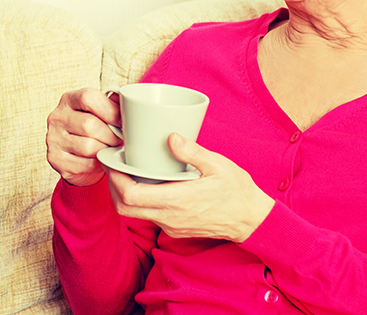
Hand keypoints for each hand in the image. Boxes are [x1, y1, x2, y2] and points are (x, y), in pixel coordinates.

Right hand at [46, 88, 123, 186]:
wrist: (75, 154)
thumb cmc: (91, 129)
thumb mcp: (99, 111)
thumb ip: (112, 103)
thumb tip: (126, 98)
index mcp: (69, 100)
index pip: (88, 97)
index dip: (109, 110)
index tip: (121, 121)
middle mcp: (57, 117)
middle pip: (89, 124)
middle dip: (110, 135)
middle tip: (117, 139)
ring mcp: (53, 139)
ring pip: (88, 146)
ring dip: (105, 150)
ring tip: (108, 148)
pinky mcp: (56, 159)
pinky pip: (85, 164)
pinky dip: (98, 164)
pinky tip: (99, 159)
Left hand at [107, 133, 274, 242]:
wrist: (252, 220)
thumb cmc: (237, 191)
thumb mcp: (218, 165)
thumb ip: (192, 152)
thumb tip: (171, 137)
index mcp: (177, 200)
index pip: (131, 197)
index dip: (116, 180)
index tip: (115, 163)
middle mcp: (169, 217)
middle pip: (124, 209)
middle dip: (114, 188)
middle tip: (116, 167)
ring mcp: (171, 225)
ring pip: (134, 214)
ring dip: (125, 195)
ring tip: (130, 173)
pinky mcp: (175, 228)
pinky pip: (149, 216)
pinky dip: (140, 201)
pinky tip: (148, 183)